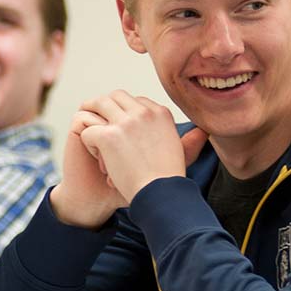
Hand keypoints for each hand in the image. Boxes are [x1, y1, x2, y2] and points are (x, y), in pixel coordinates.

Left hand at [50, 92, 207, 228]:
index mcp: (161, 113)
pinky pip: (88, 129)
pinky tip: (96, 156)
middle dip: (103, 105)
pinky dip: (87, 142)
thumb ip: (190, 140)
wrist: (160, 194)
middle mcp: (144, 112)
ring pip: (97, 105)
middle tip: (93, 116)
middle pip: (115, 96)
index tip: (120, 126)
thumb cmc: (169, 180)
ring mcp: (125, 122)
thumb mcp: (183, 154)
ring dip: (91, 116)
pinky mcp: (109, 136)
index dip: (125, 111)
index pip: (136, 100)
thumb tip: (202, 131)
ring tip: (89, 133)